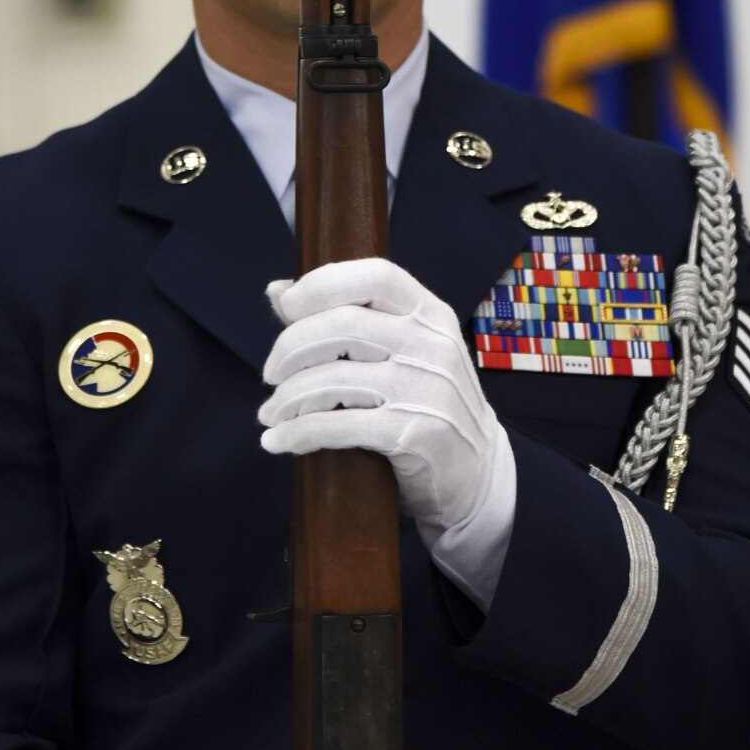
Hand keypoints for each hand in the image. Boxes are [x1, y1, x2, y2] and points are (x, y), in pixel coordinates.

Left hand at [259, 258, 515, 604]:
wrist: (479, 471)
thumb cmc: (426, 403)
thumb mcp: (399, 353)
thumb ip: (344, 319)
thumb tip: (277, 290)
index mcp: (430, 314)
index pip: (375, 277)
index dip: (323, 283)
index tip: (288, 308)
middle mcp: (433, 345)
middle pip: (342, 326)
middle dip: (289, 349)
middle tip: (270, 375)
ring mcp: (428, 389)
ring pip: (333, 379)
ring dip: (287, 399)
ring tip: (271, 415)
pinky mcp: (417, 433)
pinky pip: (339, 426)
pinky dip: (298, 434)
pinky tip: (279, 442)